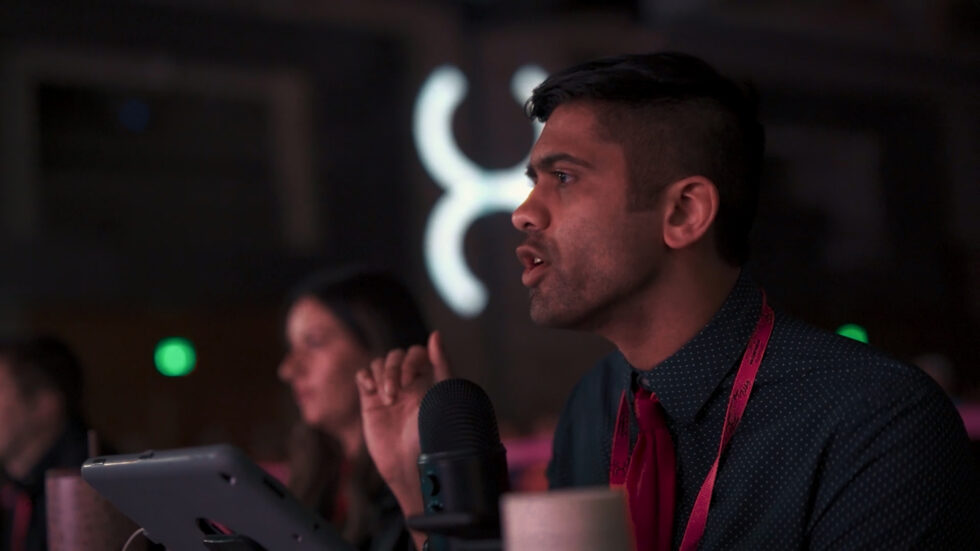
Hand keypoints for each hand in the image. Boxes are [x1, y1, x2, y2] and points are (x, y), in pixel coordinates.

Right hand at [356, 331, 451, 518]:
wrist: (410, 465)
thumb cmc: (431, 434)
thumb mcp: (442, 396)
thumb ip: (442, 364)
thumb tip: (435, 334)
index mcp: (427, 380)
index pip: (416, 353)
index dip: (411, 361)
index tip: (412, 382)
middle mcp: (408, 384)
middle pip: (395, 356)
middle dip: (393, 370)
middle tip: (395, 396)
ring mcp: (387, 391)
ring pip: (378, 363)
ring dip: (380, 375)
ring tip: (386, 400)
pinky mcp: (369, 402)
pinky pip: (362, 375)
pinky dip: (364, 376)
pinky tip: (370, 390)